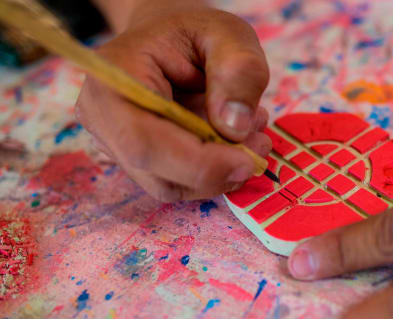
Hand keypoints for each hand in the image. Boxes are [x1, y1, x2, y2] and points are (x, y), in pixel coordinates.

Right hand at [76, 0, 270, 201]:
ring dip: (219, 172)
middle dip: (216, 170)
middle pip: (156, 172)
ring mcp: (116, 143)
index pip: (143, 141)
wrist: (170, 38)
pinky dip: (213, 171)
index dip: (198, 163)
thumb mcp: (228, 35)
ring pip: (171, 184)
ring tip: (252, 136)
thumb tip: (235, 128)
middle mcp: (103, 118)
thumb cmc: (194, 32)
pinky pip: (178, 181)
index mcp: (113, 77)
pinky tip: (235, 143)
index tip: (248, 161)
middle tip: (260, 146)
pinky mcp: (138, 160)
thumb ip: (238, 71)